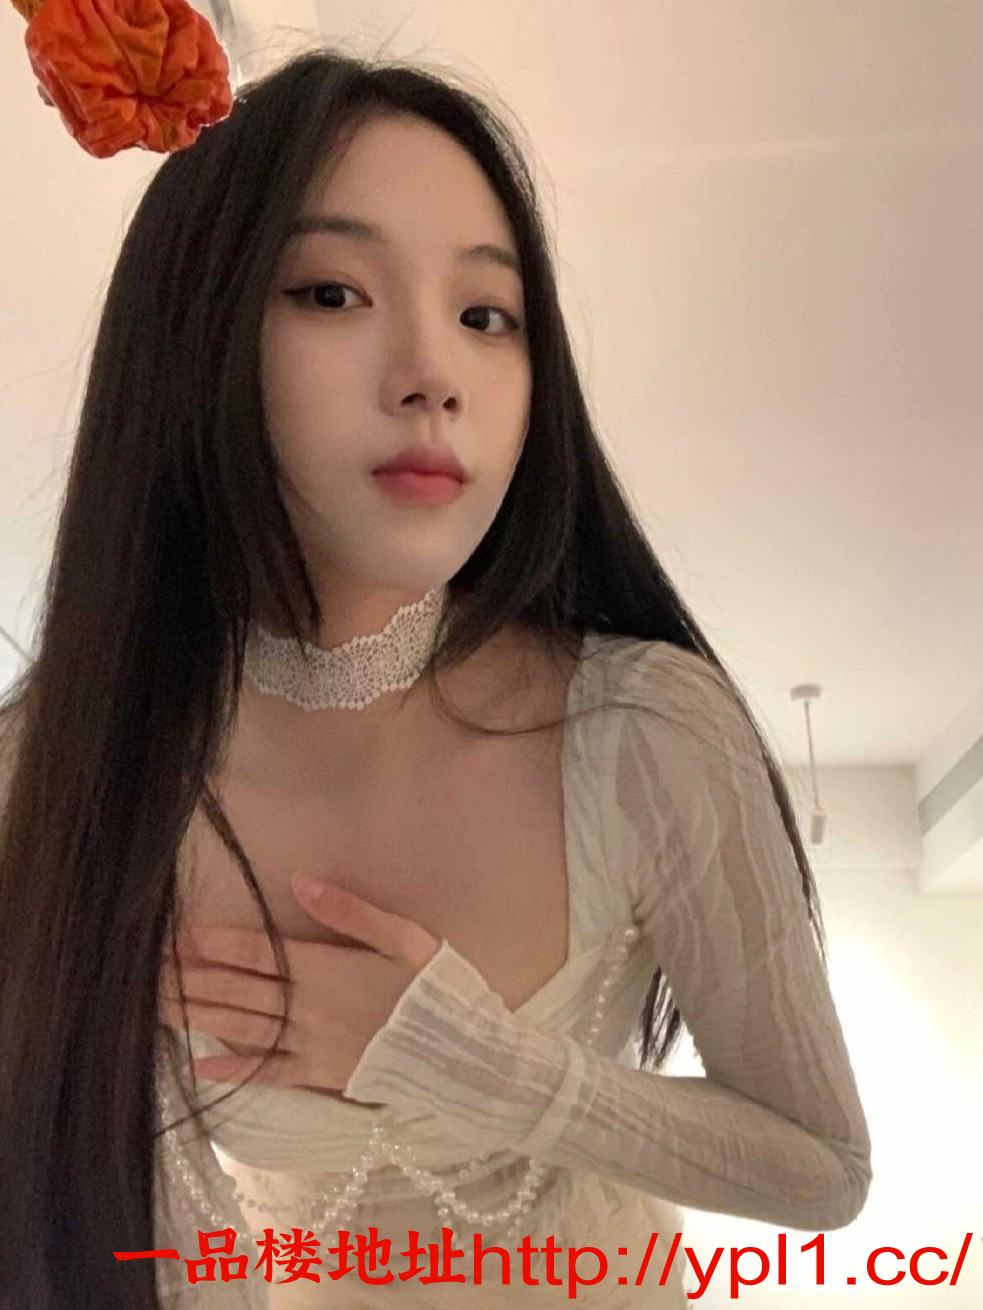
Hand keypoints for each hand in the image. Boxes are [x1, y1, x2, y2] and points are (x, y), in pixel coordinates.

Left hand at [158, 874, 441, 1094]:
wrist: (461, 1054)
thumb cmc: (436, 989)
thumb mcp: (404, 937)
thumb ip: (350, 911)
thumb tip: (301, 880)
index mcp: (327, 969)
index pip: (260, 952)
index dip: (218, 944)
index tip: (180, 936)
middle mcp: (309, 1007)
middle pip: (239, 990)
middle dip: (192, 979)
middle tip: (149, 973)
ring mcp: (311, 1045)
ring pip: (244, 1028)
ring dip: (199, 1017)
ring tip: (158, 1008)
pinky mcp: (321, 1076)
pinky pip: (269, 1073)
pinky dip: (235, 1070)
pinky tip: (200, 1065)